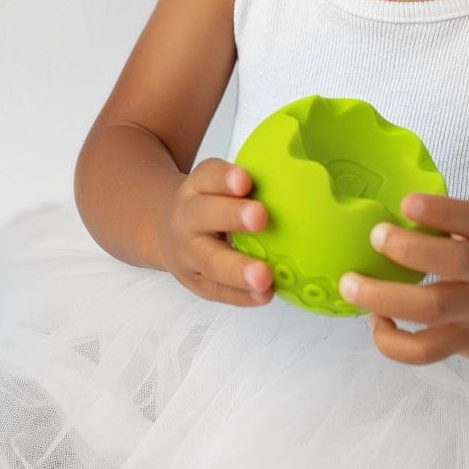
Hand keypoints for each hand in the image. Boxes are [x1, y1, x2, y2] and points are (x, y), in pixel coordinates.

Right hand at [158, 157, 275, 307]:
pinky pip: (218, 290)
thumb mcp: (216, 184)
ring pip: (210, 261)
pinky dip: (242, 295)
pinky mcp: (196, 282)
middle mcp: (187, 218)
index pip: (208, 176)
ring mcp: (188, 253)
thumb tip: (303, 173)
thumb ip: (246, 183)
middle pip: (205, 214)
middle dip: (232, 216)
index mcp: (196, 187)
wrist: (164, 231)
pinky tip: (264, 295)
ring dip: (238, 269)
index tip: (245, 180)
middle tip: (260, 217)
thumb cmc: (208, 204)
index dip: (225, 178)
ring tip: (264, 276)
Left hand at [338, 192, 468, 366]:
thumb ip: (449, 224)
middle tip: (374, 236)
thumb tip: (382, 214)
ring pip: (432, 309)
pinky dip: (393, 342)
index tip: (407, 203)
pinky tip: (376, 322)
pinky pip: (426, 351)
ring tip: (351, 285)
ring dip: (384, 297)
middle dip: (407, 249)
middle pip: (453, 262)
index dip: (441, 211)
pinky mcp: (464, 342)